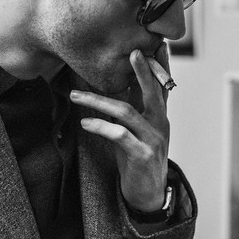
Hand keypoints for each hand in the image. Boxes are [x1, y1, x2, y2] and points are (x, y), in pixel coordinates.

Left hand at [69, 46, 170, 211]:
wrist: (148, 195)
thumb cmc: (137, 158)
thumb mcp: (136, 130)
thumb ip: (129, 109)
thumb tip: (112, 86)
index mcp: (159, 116)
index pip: (161, 85)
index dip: (160, 65)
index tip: (158, 44)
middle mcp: (160, 124)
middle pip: (154, 92)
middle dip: (143, 71)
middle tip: (134, 51)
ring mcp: (153, 140)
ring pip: (127, 112)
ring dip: (99, 101)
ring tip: (77, 95)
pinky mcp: (142, 155)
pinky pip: (120, 136)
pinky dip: (101, 127)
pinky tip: (86, 123)